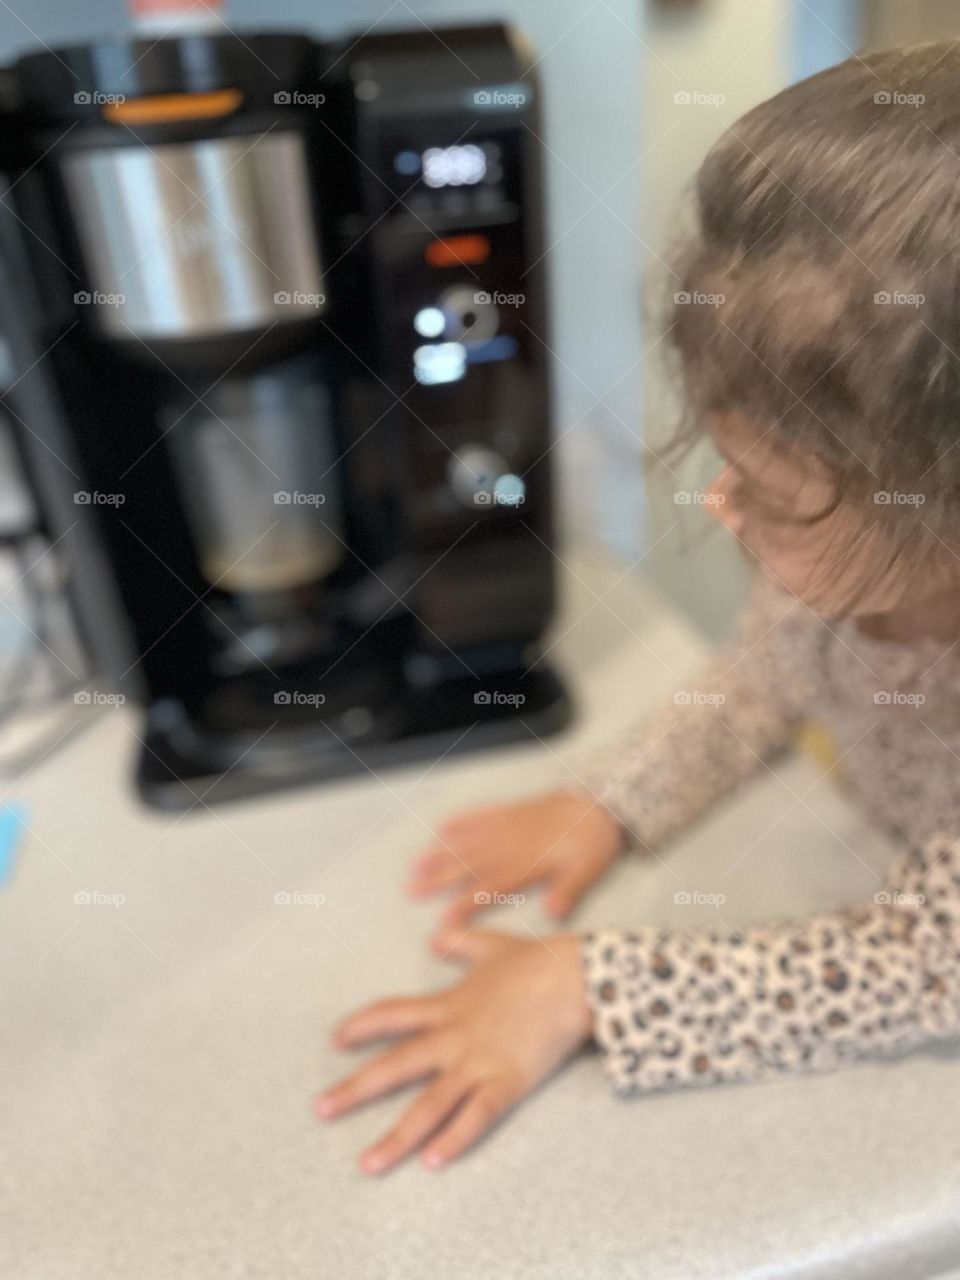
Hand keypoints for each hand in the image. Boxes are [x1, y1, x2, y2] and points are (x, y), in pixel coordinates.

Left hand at [314, 929, 592, 1173]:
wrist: (574, 976)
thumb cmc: (538, 960)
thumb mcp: (493, 945)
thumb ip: (462, 942)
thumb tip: (439, 937)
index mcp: (448, 1005)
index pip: (392, 1014)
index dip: (362, 1026)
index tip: (335, 1039)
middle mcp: (454, 1037)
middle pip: (395, 1066)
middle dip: (354, 1089)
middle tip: (320, 1110)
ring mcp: (478, 1062)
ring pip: (428, 1106)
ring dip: (397, 1138)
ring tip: (368, 1164)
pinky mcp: (507, 1082)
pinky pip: (476, 1118)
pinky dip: (454, 1141)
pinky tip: (432, 1163)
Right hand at [408, 787, 625, 925]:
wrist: (599, 803)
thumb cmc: (593, 842)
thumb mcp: (588, 871)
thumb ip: (569, 891)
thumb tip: (555, 914)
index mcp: (527, 864)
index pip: (489, 889)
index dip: (465, 905)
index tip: (443, 922)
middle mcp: (510, 844)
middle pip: (468, 865)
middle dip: (438, 879)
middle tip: (411, 890)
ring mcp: (507, 826)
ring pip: (467, 841)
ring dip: (440, 852)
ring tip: (416, 864)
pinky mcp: (510, 812)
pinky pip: (479, 816)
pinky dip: (460, 822)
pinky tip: (442, 828)